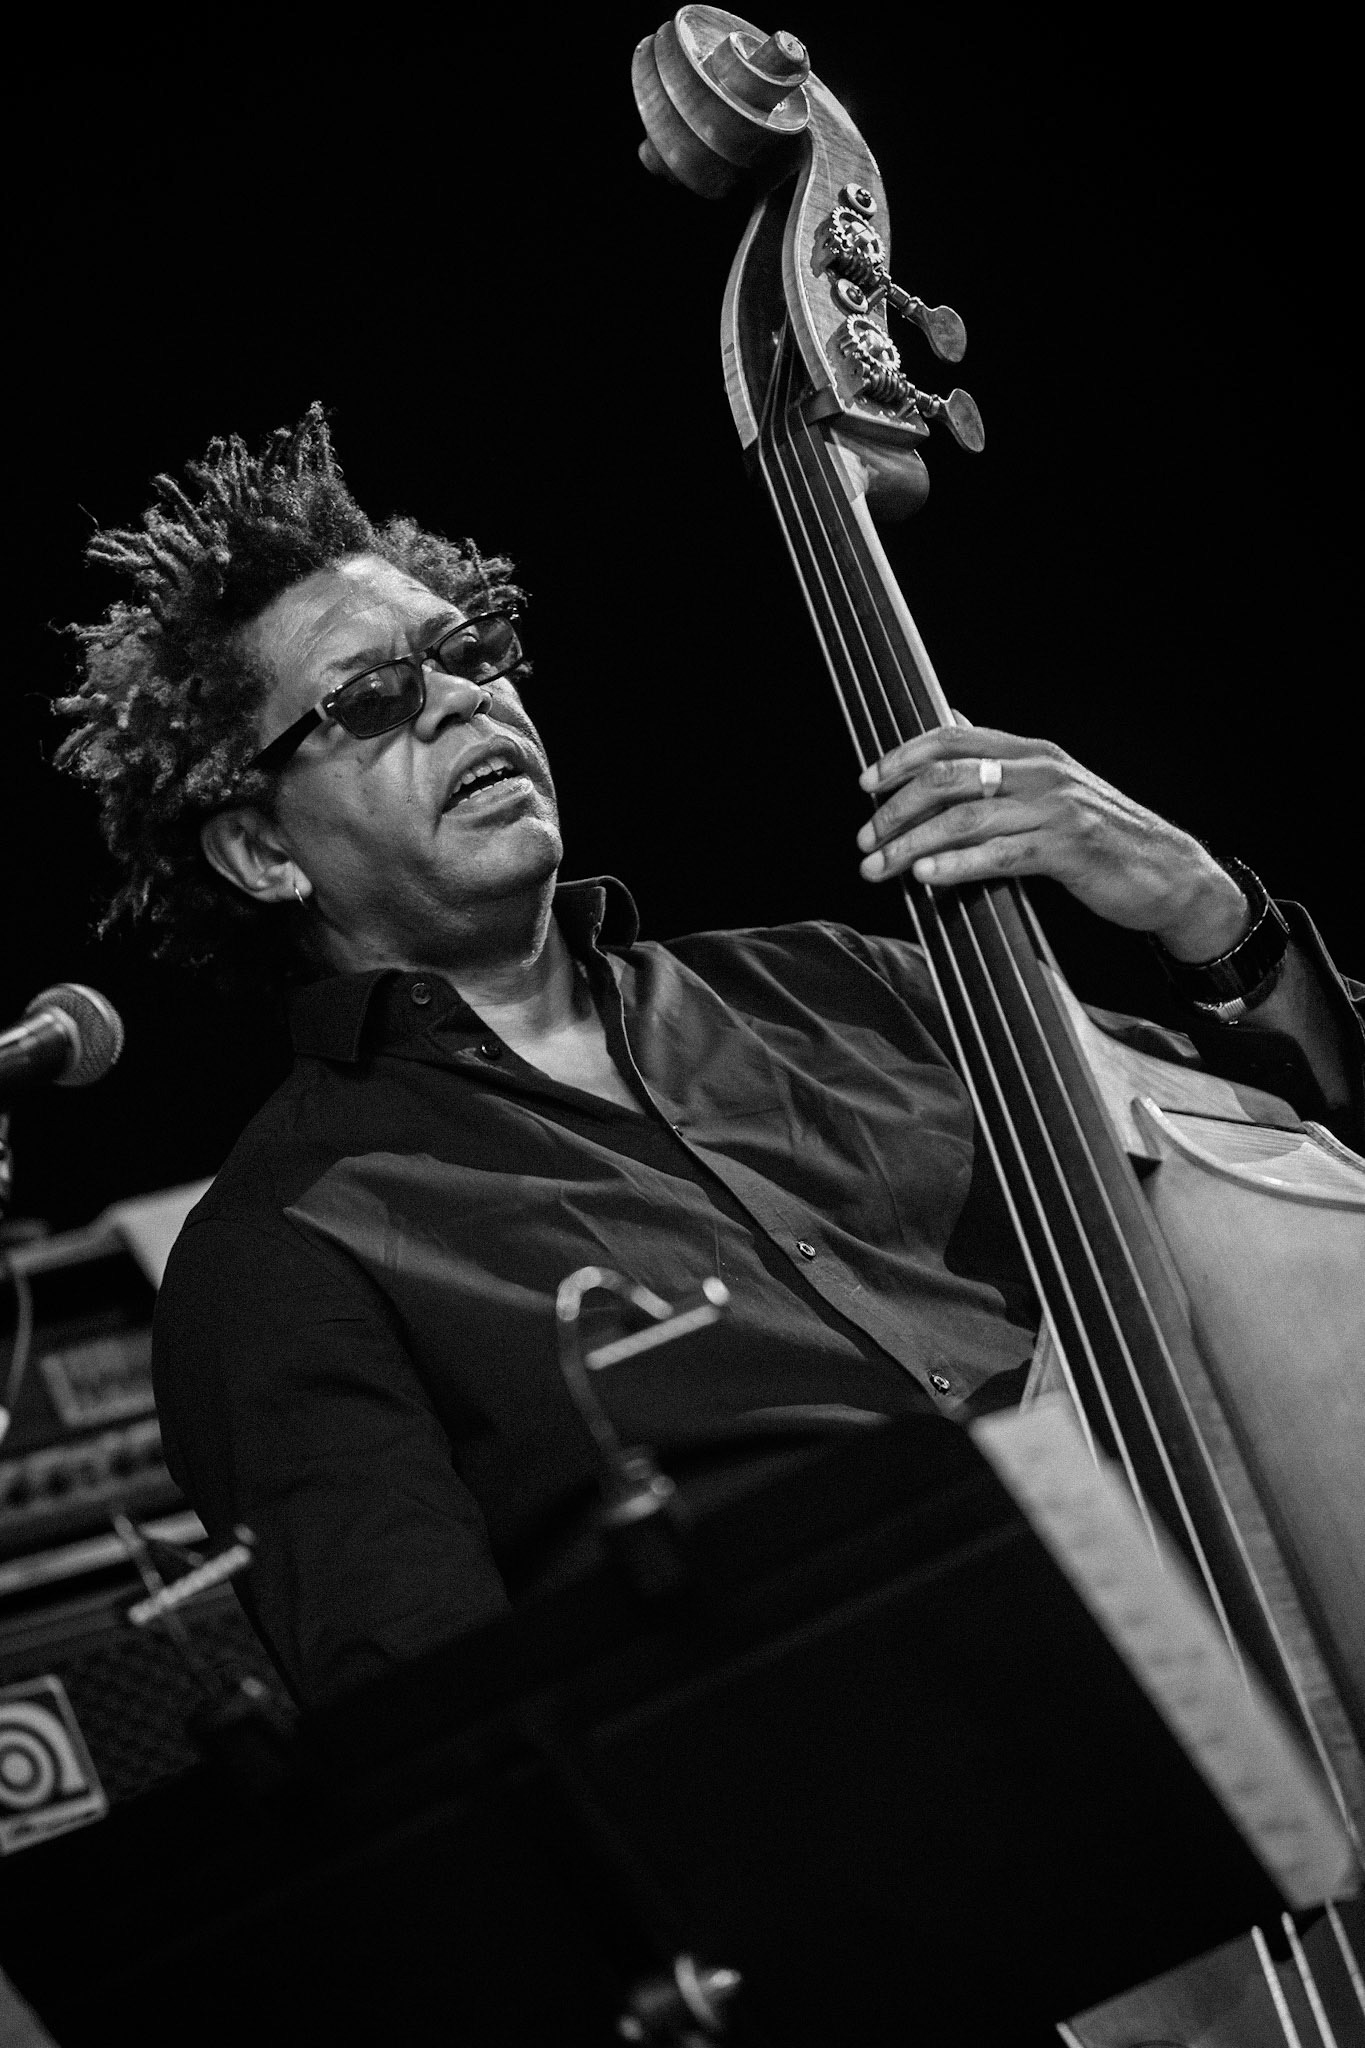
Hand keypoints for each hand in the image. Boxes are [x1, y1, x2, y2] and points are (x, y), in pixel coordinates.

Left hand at [856, 722, 1251, 961]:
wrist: (1168, 873)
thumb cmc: (1101, 836)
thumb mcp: (1050, 788)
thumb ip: (1000, 762)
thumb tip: (953, 723)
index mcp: (1031, 752)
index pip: (952, 737)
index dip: (901, 757)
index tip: (865, 783)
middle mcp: (1040, 770)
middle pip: (947, 777)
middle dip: (895, 810)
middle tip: (864, 840)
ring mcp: (1056, 808)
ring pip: (964, 818)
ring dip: (910, 845)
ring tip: (878, 868)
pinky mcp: (1069, 848)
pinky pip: (999, 855)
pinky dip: (956, 865)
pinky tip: (926, 877)